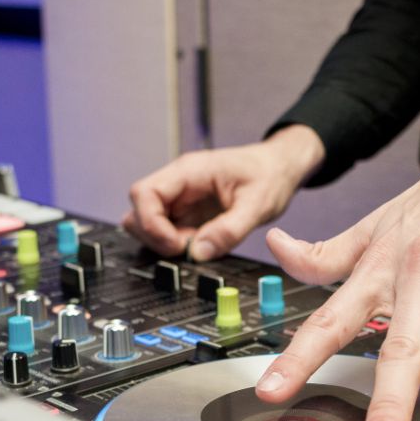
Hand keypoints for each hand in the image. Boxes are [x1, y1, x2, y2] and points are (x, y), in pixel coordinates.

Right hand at [123, 125, 324, 260]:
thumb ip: (229, 230)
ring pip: (147, 221)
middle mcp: (178, 182)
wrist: (280, 167)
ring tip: (196, 244)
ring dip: (164, 241)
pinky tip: (199, 243)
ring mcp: (180, 197)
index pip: (144, 194)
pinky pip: (166, 228)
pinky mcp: (187, 211)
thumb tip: (199, 253)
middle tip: (188, 248)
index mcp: (189, 171)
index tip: (177, 244)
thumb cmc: (269, 175)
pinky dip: (175, 242)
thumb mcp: (258, 204)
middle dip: (156, 236)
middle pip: (138, 210)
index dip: (151, 224)